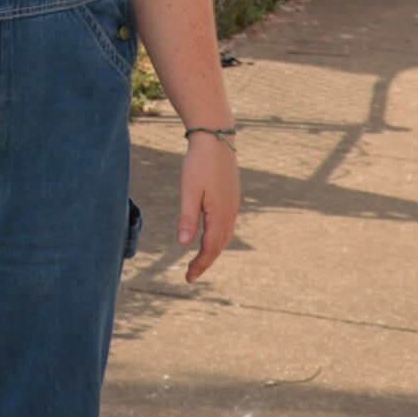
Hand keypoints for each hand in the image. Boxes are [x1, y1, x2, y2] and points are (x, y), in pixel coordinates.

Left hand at [177, 132, 239, 281]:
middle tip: (190, 275)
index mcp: (220, 214)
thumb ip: (188, 218)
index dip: (200, 265)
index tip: (188, 278)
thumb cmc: (199, 163)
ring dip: (212, 250)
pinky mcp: (232, 197)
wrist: (217, 138)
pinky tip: (210, 236)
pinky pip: (227, 226)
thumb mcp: (189, 190)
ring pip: (225, 236)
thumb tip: (184, 245)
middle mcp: (230, 213)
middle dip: (205, 262)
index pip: (210, 248)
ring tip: (199, 260)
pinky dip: (218, 237)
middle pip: (219, 246)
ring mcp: (233, 205)